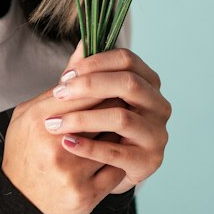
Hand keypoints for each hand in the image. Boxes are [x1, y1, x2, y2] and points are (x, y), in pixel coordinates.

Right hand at [1, 60, 126, 213]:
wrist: (20, 206)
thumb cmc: (25, 152)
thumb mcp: (29, 115)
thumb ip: (60, 83)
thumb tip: (85, 45)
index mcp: (39, 122)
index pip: (85, 91)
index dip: (102, 84)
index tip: (109, 82)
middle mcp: (55, 147)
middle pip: (104, 112)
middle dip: (117, 104)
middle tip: (121, 101)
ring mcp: (72, 174)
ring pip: (114, 140)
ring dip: (121, 131)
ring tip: (120, 127)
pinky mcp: (86, 196)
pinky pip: (116, 169)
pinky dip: (119, 159)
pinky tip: (116, 154)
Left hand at [43, 40, 170, 194]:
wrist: (107, 172)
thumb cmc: (100, 127)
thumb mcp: (95, 99)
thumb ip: (88, 73)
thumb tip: (82, 41)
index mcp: (148, 83)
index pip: (126, 60)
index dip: (95, 63)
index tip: (66, 76)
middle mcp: (159, 105)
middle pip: (128, 84)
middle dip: (89, 86)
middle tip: (58, 94)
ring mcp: (157, 134)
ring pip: (122, 117)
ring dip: (83, 118)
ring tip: (55, 123)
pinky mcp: (148, 161)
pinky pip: (115, 152)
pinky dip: (88, 146)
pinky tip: (67, 143)